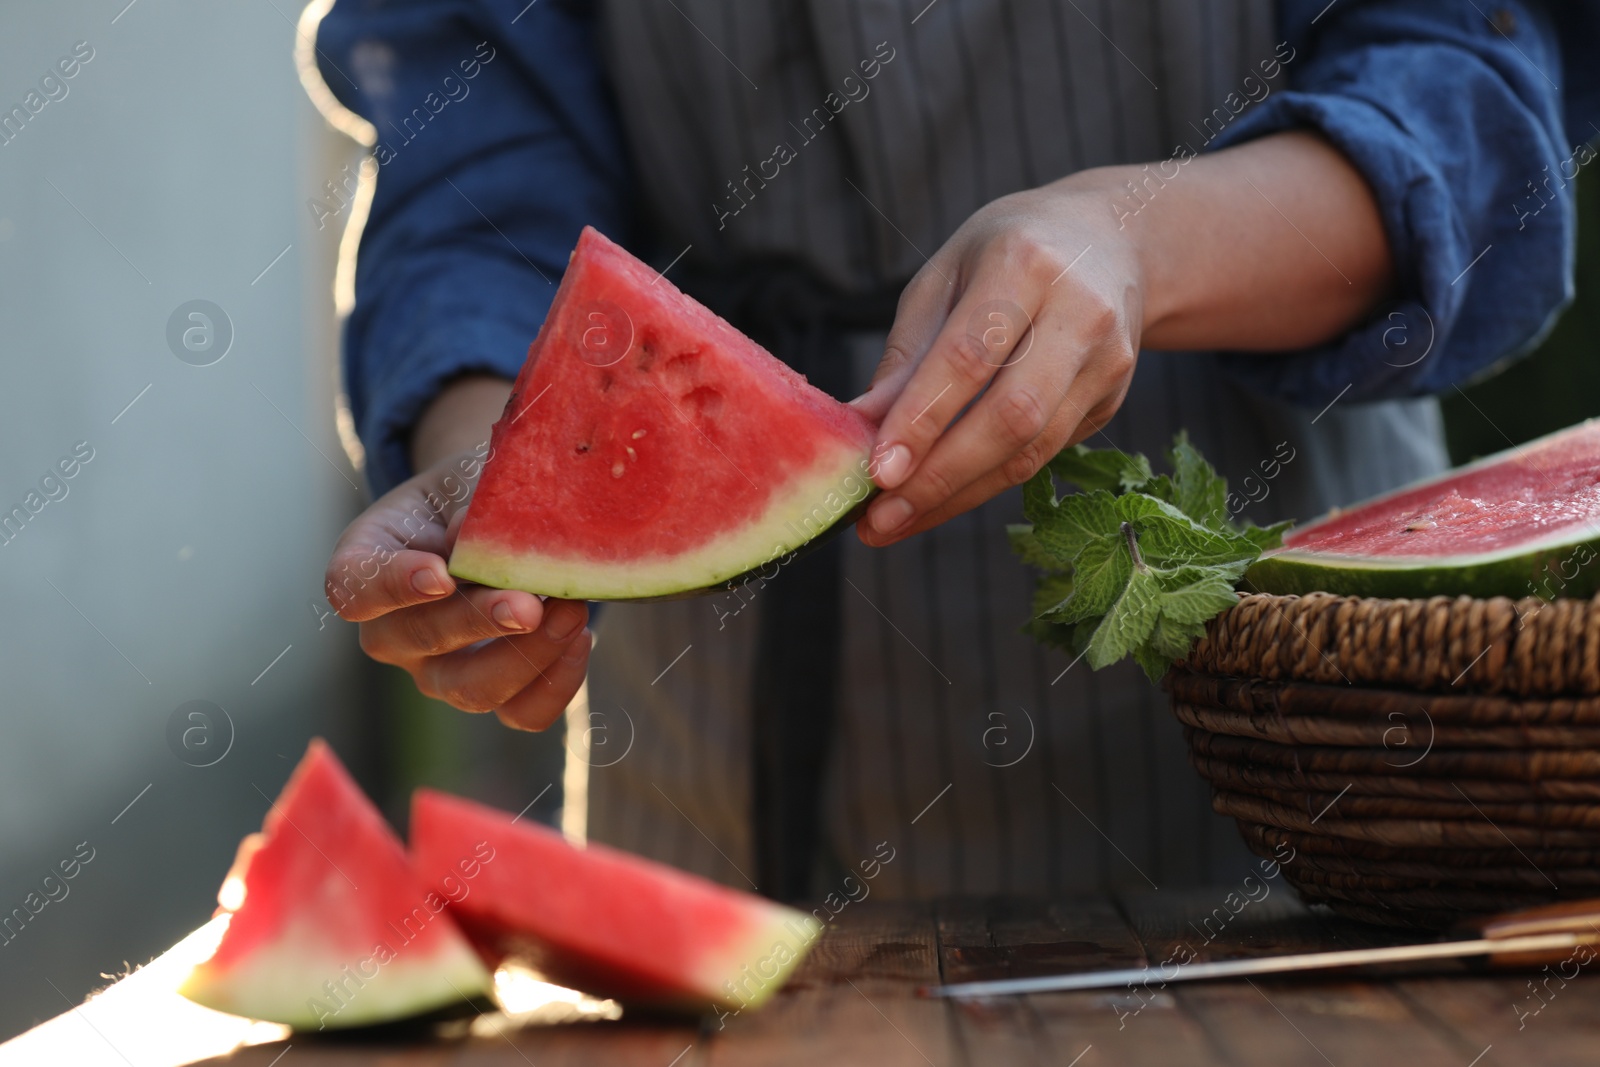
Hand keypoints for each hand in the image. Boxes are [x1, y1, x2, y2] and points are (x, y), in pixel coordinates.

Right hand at [324, 447, 591, 730]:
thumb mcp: (467, 478)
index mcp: (367, 563)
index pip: (352, 587)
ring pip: (471, 689)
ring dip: (527, 655)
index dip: (391, 586)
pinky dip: (556, 684)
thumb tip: (471, 533)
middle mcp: (392, 630)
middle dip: (478, 622)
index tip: (440, 574)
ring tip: (572, 611)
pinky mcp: (491, 694)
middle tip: (527, 604)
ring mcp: (438, 671)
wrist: (499, 520)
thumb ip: (470, 503)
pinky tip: (580, 638)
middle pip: (419, 639)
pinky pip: (520, 714)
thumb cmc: (471, 494)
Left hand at [853, 176, 1144, 546]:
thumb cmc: (1008, 253)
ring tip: (896, 523)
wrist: (1111, 240)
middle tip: (880, 519)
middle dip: (941, 477)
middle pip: (1012, 415)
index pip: (970, 356)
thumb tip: (862, 426)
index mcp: (1025, 264)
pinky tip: (939, 501)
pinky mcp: (1113, 399)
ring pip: (1032, 449)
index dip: (923, 420)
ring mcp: (1107, 360)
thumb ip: (908, 352)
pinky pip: (1042, 455)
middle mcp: (1079, 312)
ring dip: (959, 496)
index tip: (878, 472)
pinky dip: (985, 485)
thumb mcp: (945, 275)